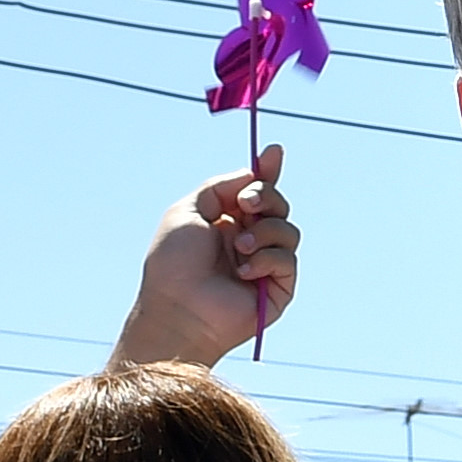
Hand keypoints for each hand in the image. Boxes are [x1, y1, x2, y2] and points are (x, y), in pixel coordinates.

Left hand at [108, 146, 301, 370]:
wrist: (177, 309)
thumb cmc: (172, 264)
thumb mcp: (189, 210)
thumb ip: (220, 186)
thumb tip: (252, 172)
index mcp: (225, 222)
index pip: (255, 192)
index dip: (267, 172)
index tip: (274, 152)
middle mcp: (247, 241)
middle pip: (277, 204)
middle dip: (266, 196)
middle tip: (246, 204)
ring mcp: (263, 266)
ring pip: (288, 230)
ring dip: (265, 231)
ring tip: (240, 247)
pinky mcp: (277, 290)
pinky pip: (288, 260)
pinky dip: (268, 259)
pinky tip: (244, 271)